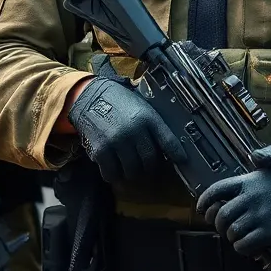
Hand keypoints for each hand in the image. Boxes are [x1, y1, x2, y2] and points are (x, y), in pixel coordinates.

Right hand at [67, 74, 186, 183]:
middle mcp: (134, 131)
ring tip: (129, 166)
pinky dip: (114, 175)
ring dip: (132, 172)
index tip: (182, 161)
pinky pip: (112, 174)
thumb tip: (168, 147)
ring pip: (132, 171)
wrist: (89, 95)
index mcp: (147, 117)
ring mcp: (117, 142)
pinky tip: (114, 167)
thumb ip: (153, 124)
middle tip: (145, 164)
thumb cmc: (119, 101)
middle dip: (149, 166)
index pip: (168, 141)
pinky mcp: (101, 151)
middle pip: (150, 162)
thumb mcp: (141, 106)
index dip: (177, 154)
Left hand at [197, 144, 270, 256]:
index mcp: (248, 181)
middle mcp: (250, 200)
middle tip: (223, 226)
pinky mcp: (270, 233)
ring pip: (231, 232)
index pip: (216, 191)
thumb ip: (264, 153)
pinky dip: (241, 246)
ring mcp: (259, 217)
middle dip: (218, 223)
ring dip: (230, 236)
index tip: (201, 210)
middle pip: (221, 215)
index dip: (204, 202)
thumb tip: (252, 157)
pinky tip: (246, 244)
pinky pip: (245, 244)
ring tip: (235, 235)